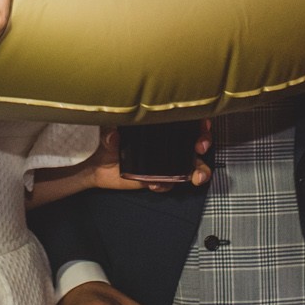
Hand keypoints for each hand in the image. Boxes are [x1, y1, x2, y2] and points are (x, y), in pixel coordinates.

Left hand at [84, 122, 212, 192]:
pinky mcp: (161, 178)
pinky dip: (167, 185)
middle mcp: (169, 142)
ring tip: (197, 177)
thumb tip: (113, 136)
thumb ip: (109, 134)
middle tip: (199, 148)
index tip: (202, 124)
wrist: (100, 169)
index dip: (199, 120)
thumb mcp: (107, 133)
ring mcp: (168, 161)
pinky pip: (171, 183)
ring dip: (200, 171)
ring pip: (193, 165)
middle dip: (204, 142)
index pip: (187, 119)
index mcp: (160, 126)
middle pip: (197, 140)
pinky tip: (156, 184)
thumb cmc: (108, 143)